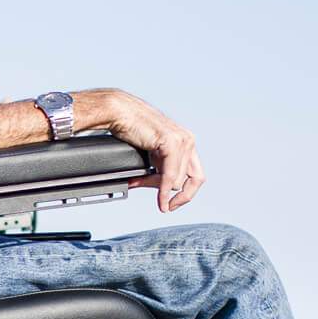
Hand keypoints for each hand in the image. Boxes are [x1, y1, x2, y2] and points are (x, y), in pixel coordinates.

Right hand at [86, 89, 203, 211]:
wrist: (120, 113)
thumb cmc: (131, 129)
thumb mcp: (151, 156)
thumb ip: (160, 172)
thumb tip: (161, 193)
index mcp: (186, 142)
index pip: (197, 175)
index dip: (187, 194)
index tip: (173, 205)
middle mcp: (188, 140)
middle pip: (189, 181)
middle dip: (172, 193)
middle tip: (162, 204)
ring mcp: (182, 140)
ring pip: (178, 181)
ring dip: (159, 188)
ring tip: (141, 182)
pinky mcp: (171, 143)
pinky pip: (170, 176)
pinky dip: (163, 190)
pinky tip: (160, 198)